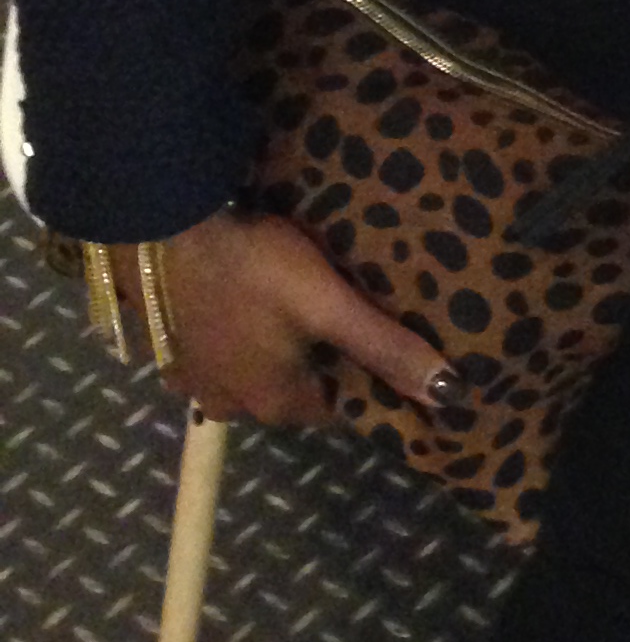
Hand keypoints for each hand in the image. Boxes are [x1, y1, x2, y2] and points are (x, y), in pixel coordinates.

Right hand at [114, 210, 467, 429]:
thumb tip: (449, 394)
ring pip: (253, 374)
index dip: (363, 380)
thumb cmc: (258, 270)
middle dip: (320, 363)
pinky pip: (220, 354)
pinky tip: (248, 307)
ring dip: (276, 351)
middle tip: (346, 317)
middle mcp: (231, 404)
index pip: (335, 408)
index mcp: (274, 402)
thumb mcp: (331, 305)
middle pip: (292, 391)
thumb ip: (386, 347)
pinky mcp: (171, 348)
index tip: (385, 347)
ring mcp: (195, 379)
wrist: (168, 233)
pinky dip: (238, 338)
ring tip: (300, 309)